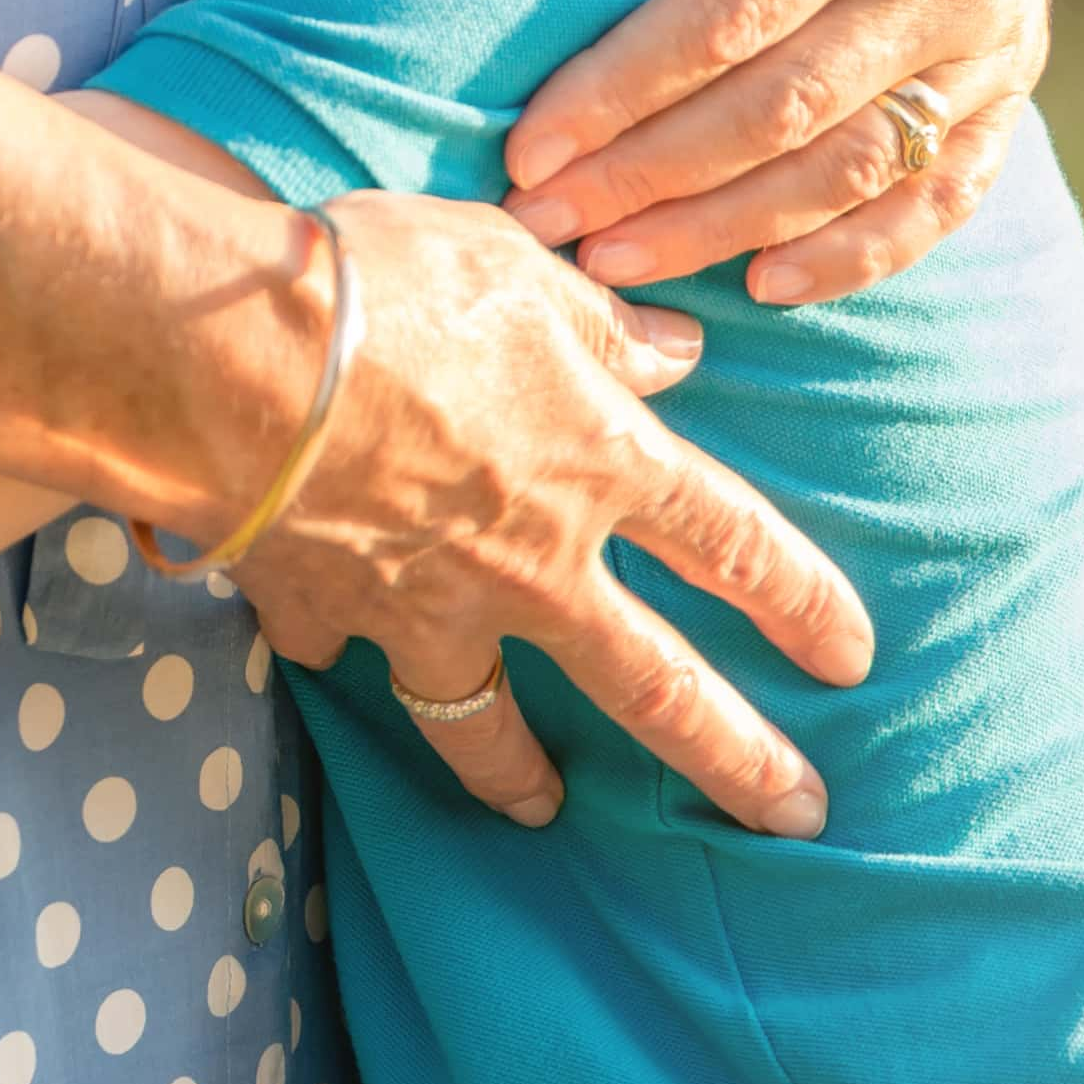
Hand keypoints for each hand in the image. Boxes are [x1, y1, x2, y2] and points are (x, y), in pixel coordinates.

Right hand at [230, 195, 869, 834]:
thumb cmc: (391, 287)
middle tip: (793, 816)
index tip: (851, 658)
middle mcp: (531, 561)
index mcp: (600, 463)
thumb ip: (601, 322)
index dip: (803, 603)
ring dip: (518, 778)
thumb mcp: (521, 267)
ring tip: (541, 811)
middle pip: (657, 685)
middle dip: (734, 758)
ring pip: (488, 725)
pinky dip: (334, 646)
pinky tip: (327, 642)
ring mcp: (425, 605)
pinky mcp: (323, 611)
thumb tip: (671, 351)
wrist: (232, 356)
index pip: (736, 547)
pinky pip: (335, 647)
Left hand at [499, 0, 1062, 302]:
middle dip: (655, 180)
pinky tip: (770, 284)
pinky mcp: (1014, 64)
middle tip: (544, 224)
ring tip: (619, 264)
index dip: (623, 91)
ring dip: (736, 227)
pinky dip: (868, 248)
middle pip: (785, 111)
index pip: (729, 18)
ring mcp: (993, 29)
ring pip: (859, 165)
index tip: (528, 146)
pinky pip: (950, 183)